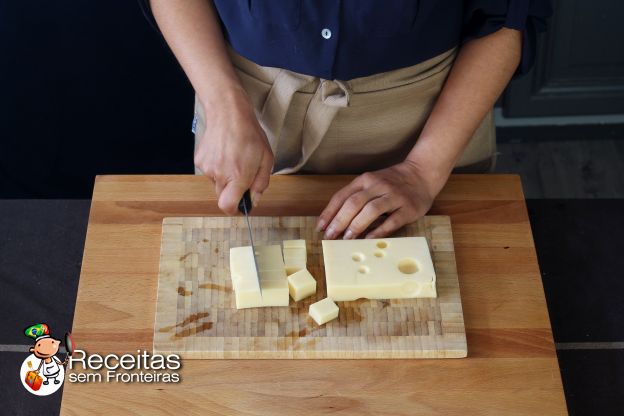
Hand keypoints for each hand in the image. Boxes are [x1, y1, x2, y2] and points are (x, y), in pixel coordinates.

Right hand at [194, 87, 273, 214]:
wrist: (227, 113)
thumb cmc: (250, 134)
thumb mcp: (266, 159)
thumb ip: (260, 183)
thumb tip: (254, 200)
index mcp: (238, 176)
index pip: (228, 206)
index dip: (235, 210)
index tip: (242, 207)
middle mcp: (219, 175)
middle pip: (223, 196)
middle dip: (234, 191)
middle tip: (243, 174)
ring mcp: (207, 168)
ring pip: (217, 184)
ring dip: (226, 177)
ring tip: (234, 158)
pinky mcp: (199, 161)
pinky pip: (210, 172)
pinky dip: (218, 167)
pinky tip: (224, 153)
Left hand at [316, 160, 443, 238]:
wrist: (422, 174)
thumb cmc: (392, 183)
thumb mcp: (372, 183)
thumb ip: (356, 198)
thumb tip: (335, 220)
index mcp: (365, 180)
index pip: (342, 196)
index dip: (329, 213)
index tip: (321, 228)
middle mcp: (378, 186)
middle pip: (354, 203)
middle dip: (339, 221)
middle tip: (330, 237)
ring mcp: (394, 196)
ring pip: (371, 210)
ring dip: (356, 226)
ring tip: (346, 239)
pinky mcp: (408, 208)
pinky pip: (391, 221)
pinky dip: (379, 231)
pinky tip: (369, 239)